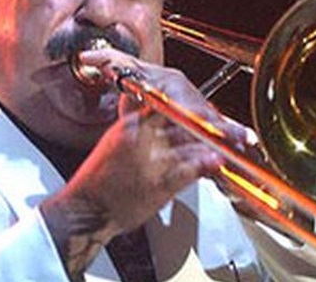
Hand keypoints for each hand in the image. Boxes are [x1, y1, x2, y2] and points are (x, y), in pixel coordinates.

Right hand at [41, 48, 249, 273]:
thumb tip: (156, 121)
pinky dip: (205, 165)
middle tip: (226, 126)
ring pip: (190, 143)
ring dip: (212, 142)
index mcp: (130, 125)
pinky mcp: (159, 182)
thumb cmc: (99, 180)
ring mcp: (151, 159)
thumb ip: (138, 129)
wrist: (84, 208)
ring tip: (230, 142)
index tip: (205, 111)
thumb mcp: (115, 142)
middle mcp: (142, 138)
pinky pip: (188, 169)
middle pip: (183, 122)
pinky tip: (216, 162)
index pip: (166, 107)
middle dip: (206, 124)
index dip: (190, 109)